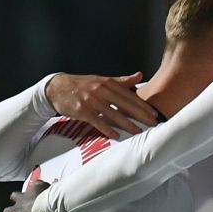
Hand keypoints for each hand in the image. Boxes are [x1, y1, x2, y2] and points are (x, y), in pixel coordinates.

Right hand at [46, 72, 160, 139]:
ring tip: (138, 132)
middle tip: (153, 124)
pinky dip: (107, 129)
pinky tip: (116, 136)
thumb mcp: (102, 80)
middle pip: (124, 104)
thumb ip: (122, 81)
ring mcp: (91, 100)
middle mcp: (100, 90)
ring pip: (112, 114)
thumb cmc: (83, 85)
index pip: (129, 95)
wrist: (57, 88)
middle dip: (140, 114)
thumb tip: (140, 75)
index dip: (143, 105)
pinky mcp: (81, 110)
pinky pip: (97, 121)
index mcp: (107, 83)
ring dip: (127, 124)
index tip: (155, 113)